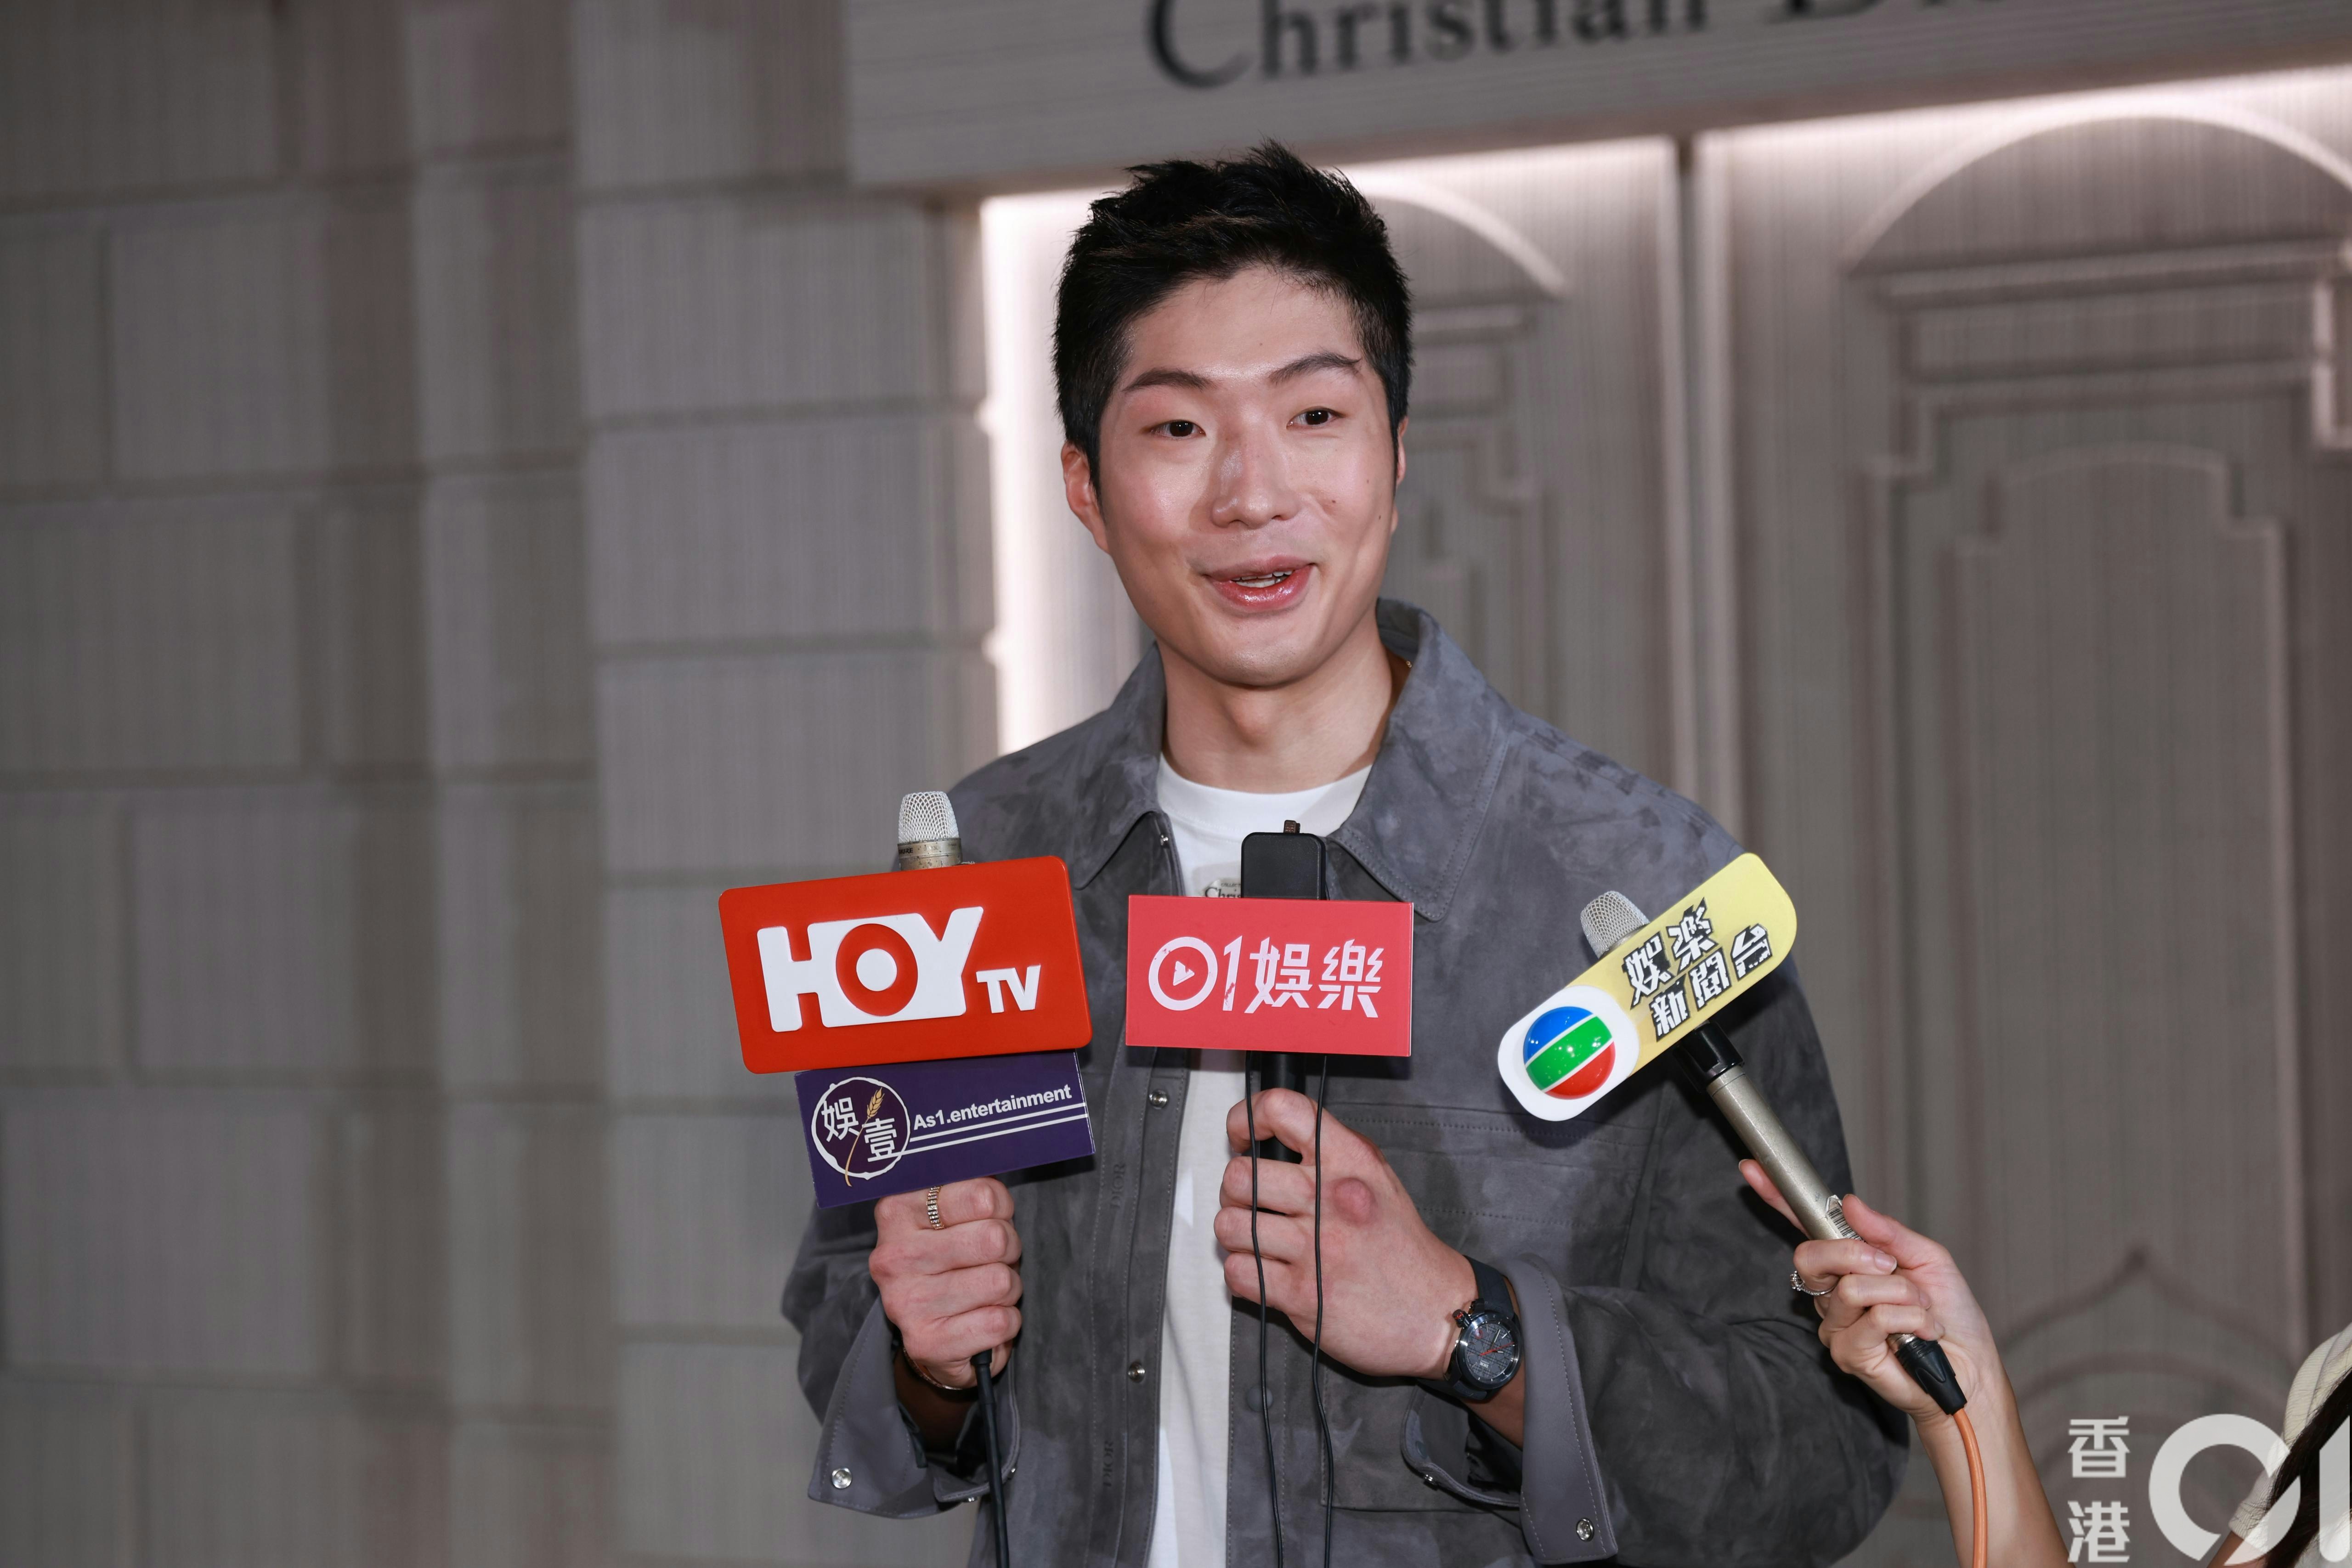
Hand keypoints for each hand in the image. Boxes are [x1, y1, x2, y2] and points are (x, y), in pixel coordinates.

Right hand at [870, 1177, 1020, 1390]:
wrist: (935, 1337)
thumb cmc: (955, 1262)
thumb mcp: (956, 1215)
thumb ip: (973, 1186)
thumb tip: (1002, 1156)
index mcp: (898, 1211)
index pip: (981, 1195)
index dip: (1000, 1208)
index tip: (990, 1218)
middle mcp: (894, 1256)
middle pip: (994, 1238)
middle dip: (1008, 1250)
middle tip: (992, 1259)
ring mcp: (906, 1302)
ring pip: (1000, 1280)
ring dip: (1007, 1288)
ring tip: (985, 1291)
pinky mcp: (926, 1342)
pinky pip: (1000, 1322)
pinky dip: (1006, 1323)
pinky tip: (984, 1320)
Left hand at [1213, 1089, 1474, 1382]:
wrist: (1437, 1311)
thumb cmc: (1401, 1246)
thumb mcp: (1377, 1178)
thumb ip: (1330, 1152)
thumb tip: (1272, 1136)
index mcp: (1351, 1160)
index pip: (1282, 1110)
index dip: (1248, 1118)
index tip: (1243, 1137)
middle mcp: (1332, 1198)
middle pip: (1239, 1175)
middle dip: (1234, 1192)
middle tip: (1251, 1204)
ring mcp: (1316, 1248)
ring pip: (1229, 1225)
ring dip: (1235, 1234)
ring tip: (1259, 1240)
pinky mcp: (1303, 1295)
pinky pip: (1238, 1272)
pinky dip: (1244, 1273)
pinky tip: (1267, 1272)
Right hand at [1739, 1161, 2004, 1426]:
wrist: (1972, 1366)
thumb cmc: (1950, 1314)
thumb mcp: (1927, 1259)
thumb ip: (1887, 1232)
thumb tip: (1850, 1203)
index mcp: (1847, 1263)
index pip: (1803, 1228)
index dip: (1776, 1198)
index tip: (1753, 1169)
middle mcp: (1832, 1293)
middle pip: (1810, 1256)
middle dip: (1855, 1253)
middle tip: (1891, 1265)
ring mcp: (1836, 1325)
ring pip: (1853, 1288)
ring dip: (1902, 1294)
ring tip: (1923, 1309)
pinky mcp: (1848, 1353)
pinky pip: (1874, 1318)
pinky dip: (1910, 1319)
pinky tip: (1922, 1332)